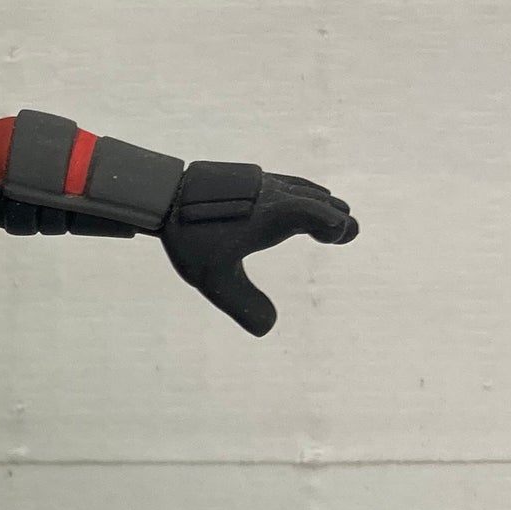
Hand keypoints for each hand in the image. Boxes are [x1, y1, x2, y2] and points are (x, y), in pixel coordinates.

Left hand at [163, 162, 358, 336]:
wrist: (162, 195)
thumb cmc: (189, 237)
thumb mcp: (213, 279)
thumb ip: (243, 304)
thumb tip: (268, 330)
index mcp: (269, 215)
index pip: (311, 213)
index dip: (330, 221)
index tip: (342, 233)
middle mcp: (272, 194)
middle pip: (313, 200)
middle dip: (333, 215)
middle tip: (349, 231)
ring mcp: (263, 184)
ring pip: (302, 190)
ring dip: (322, 204)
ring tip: (338, 217)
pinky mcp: (254, 179)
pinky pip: (291, 185)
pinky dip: (307, 195)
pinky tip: (310, 200)